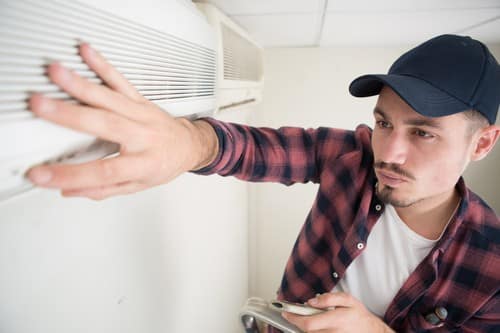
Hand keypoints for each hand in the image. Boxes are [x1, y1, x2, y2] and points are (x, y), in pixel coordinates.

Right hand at [27, 44, 217, 199]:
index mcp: (143, 163)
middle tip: (42, 107)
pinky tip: (87, 53)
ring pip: (111, 98)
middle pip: (106, 125)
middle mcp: (144, 136)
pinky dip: (103, 65)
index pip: (104, 171)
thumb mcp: (138, 186)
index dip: (71, 175)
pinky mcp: (141, 100)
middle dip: (71, 116)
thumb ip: (105, 189)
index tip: (42, 174)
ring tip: (58, 74)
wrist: (189, 145)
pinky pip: (122, 81)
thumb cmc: (163, 165)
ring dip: (82, 85)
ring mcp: (142, 114)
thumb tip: (70, 190)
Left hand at [282, 292, 393, 332]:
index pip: (308, 323)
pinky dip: (311, 332)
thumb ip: (329, 298)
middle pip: (307, 332)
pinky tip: (312, 327)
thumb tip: (312, 301)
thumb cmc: (359, 316)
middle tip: (293, 315)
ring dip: (303, 329)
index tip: (286, 313)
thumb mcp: (348, 300)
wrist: (372, 332)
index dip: (294, 319)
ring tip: (304, 320)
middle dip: (297, 323)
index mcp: (337, 319)